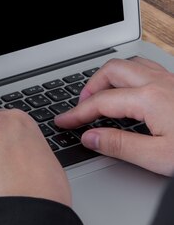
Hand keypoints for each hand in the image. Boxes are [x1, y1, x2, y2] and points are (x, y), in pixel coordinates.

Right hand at [55, 57, 173, 175]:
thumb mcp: (158, 157)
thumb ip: (119, 146)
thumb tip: (90, 137)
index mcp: (149, 99)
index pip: (100, 102)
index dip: (76, 114)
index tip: (62, 122)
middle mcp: (160, 84)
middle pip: (112, 71)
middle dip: (89, 88)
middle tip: (80, 109)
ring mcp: (172, 82)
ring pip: (131, 66)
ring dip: (109, 80)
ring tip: (99, 99)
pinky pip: (147, 72)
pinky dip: (128, 80)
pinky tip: (129, 97)